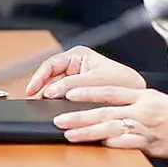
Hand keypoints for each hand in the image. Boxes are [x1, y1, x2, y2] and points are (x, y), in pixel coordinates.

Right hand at [24, 45, 145, 99]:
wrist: (136, 98)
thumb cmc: (123, 82)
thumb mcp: (97, 80)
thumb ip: (73, 84)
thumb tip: (50, 90)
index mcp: (78, 55)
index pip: (51, 64)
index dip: (39, 76)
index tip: (31, 89)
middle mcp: (74, 66)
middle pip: (49, 78)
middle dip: (41, 90)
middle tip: (33, 102)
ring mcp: (74, 81)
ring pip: (53, 90)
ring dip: (47, 99)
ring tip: (40, 108)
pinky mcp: (76, 95)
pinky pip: (61, 100)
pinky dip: (56, 105)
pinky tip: (53, 111)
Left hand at [53, 86, 167, 159]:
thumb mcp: (157, 101)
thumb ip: (135, 104)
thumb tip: (111, 108)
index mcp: (143, 95)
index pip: (111, 91)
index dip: (89, 91)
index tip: (70, 92)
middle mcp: (142, 108)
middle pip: (105, 110)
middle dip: (79, 114)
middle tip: (59, 118)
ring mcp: (145, 126)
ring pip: (111, 127)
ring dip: (88, 131)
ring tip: (69, 133)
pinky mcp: (149, 143)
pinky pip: (125, 143)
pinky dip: (109, 144)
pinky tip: (96, 144)